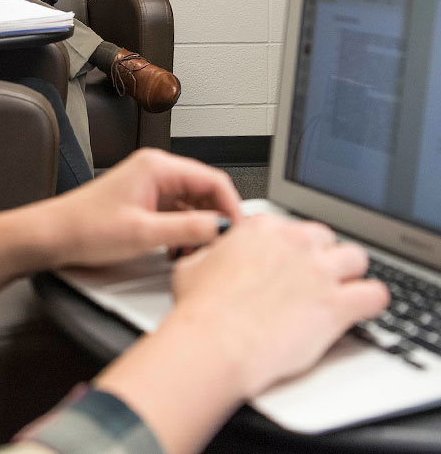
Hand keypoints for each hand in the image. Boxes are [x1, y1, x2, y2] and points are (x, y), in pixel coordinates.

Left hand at [38, 148, 241, 270]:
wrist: (53, 235)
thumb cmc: (86, 228)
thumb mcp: (143, 234)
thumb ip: (188, 229)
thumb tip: (222, 229)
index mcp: (157, 167)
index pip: (213, 180)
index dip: (232, 208)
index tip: (239, 234)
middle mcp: (155, 170)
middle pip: (205, 191)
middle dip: (215, 221)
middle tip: (220, 250)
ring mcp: (149, 185)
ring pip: (193, 204)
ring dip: (199, 230)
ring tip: (195, 255)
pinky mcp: (143, 201)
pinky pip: (177, 213)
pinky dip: (183, 232)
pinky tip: (178, 252)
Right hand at [91, 213, 387, 453]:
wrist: (217, 341)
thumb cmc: (202, 308)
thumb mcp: (192, 265)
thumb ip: (210, 252)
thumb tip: (210, 255)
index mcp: (261, 228)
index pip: (291, 227)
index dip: (290, 247)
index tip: (287, 262)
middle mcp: (294, 243)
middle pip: (325, 238)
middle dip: (321, 256)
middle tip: (311, 278)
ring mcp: (318, 271)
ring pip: (356, 258)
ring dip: (349, 273)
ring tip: (341, 291)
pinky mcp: (337, 304)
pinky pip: (376, 294)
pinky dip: (371, 302)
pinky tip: (360, 310)